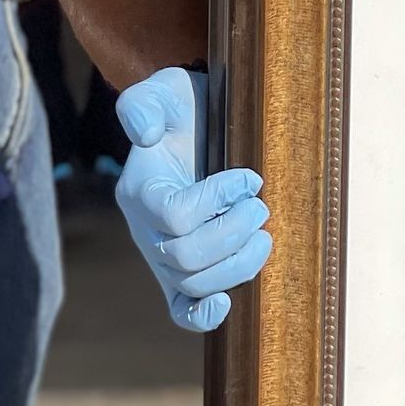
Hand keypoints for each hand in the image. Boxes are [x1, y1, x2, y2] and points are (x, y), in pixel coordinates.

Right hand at [114, 67, 268, 330]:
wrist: (197, 127)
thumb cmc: (183, 109)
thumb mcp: (164, 91)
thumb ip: (144, 104)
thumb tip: (144, 133)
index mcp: (140, 191)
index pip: (174, 215)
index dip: (217, 201)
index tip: (249, 177)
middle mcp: (146, 231)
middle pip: (187, 257)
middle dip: (234, 232)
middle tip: (262, 206)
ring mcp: (163, 256)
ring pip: (194, 284)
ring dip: (238, 264)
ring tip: (264, 234)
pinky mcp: (183, 272)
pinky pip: (181, 309)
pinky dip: (202, 314)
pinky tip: (225, 304)